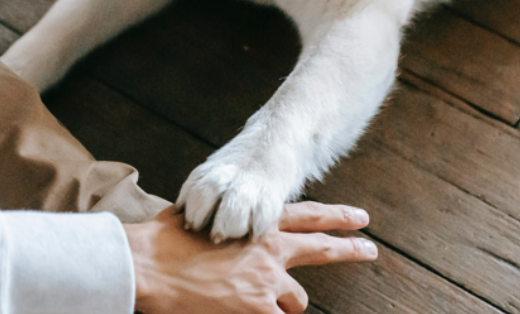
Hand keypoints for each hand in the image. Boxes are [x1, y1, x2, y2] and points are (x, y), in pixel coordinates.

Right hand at [125, 202, 376, 313]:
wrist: (150, 266)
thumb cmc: (162, 241)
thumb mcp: (197, 216)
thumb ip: (218, 219)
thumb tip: (215, 221)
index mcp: (255, 223)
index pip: (307, 215)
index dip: (337, 216)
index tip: (361, 218)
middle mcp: (269, 250)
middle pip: (322, 249)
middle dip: (351, 250)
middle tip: (370, 250)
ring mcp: (267, 282)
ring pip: (295, 300)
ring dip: (283, 305)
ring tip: (263, 306)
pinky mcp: (258, 309)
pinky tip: (245, 313)